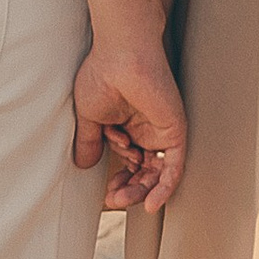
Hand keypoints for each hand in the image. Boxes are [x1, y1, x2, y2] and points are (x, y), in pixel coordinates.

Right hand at [70, 34, 184, 214]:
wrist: (121, 55)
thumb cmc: (103, 73)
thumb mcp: (88, 116)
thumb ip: (90, 142)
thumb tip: (84, 165)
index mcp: (127, 125)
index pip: (128, 163)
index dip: (119, 181)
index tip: (107, 194)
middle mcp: (146, 130)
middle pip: (144, 171)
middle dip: (130, 189)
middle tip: (115, 198)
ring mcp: (161, 131)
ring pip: (158, 173)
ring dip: (142, 190)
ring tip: (123, 199)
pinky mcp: (174, 131)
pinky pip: (173, 166)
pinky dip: (164, 187)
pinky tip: (150, 203)